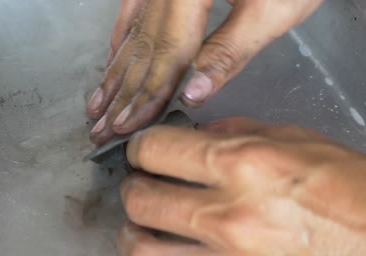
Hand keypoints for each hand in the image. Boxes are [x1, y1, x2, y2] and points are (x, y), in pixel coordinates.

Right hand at [87, 0, 323, 144]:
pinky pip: (134, 11)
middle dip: (122, 94)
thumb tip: (191, 95)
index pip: (166, 55)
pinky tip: (111, 61)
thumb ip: (229, 53)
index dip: (146, 96)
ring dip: (115, 73)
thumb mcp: (271, 11)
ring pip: (134, 33)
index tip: (127, 126)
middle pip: (143, 48)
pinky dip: (122, 39)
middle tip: (100, 129)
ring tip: (97, 105)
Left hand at [118, 117, 365, 255]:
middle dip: (131, 187)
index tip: (141, 150)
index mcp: (241, 164)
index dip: (138, 146)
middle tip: (138, 183)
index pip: (155, 150)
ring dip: (132, 232)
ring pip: (142, 250)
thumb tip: (194, 133)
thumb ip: (233, 131)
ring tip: (140, 224)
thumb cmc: (343, 185)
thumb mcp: (291, 138)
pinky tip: (165, 251)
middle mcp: (229, 212)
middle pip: (139, 199)